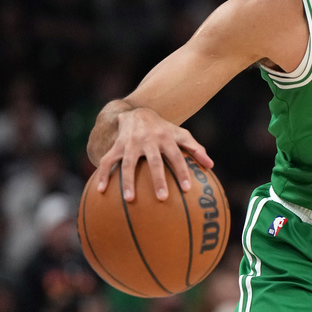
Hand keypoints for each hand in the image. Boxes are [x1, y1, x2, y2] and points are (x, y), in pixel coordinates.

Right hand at [92, 107, 211, 201]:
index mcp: (166, 139)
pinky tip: (100, 191)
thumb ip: (195, 149)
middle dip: (158, 179)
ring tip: (129, 199)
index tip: (186, 189)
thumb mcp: (181, 134)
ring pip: (129, 163)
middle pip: (154, 161)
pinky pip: (108, 161)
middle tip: (162, 198)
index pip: (177, 156)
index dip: (182, 171)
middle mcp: (148, 141)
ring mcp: (131, 143)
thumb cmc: (163, 129)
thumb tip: (211, 165)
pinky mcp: (116, 146)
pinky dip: (103, 175)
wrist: (137, 112)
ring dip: (128, 181)